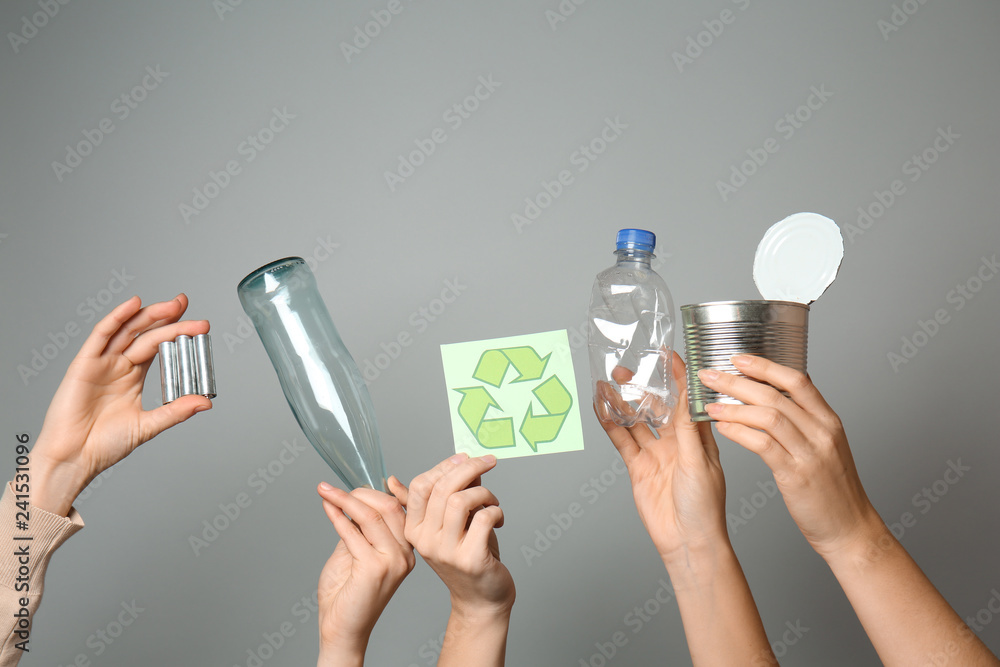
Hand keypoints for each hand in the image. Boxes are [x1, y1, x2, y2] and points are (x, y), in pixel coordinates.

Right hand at [31, 295, 211, 515]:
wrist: (74, 458)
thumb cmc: (104, 445)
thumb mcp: (148, 425)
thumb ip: (176, 411)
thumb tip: (206, 402)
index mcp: (133, 376)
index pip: (158, 346)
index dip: (177, 332)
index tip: (200, 325)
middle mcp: (118, 365)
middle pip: (146, 334)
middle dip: (168, 318)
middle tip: (188, 305)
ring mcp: (101, 362)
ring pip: (128, 330)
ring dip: (150, 315)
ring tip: (174, 305)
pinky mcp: (84, 364)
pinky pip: (102, 335)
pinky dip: (117, 317)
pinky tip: (134, 304)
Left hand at [316, 483, 413, 664]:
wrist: (342, 630)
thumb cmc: (347, 596)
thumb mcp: (354, 553)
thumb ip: (357, 529)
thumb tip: (350, 501)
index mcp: (404, 550)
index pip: (400, 510)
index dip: (382, 490)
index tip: (359, 481)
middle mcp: (404, 555)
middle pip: (389, 507)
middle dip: (360, 492)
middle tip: (336, 489)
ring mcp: (392, 561)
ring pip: (372, 515)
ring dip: (345, 499)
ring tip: (327, 492)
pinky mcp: (374, 568)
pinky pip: (353, 532)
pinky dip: (337, 516)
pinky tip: (327, 508)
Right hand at [388, 455, 514, 614]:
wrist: (481, 598)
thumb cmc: (468, 556)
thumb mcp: (450, 523)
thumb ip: (442, 496)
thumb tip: (423, 471)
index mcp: (414, 528)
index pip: (420, 486)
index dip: (444, 466)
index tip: (465, 457)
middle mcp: (425, 541)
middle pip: (442, 489)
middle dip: (469, 468)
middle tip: (488, 461)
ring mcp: (446, 552)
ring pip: (461, 500)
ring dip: (484, 493)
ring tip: (492, 501)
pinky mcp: (470, 559)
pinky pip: (484, 519)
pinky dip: (496, 511)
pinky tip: (498, 519)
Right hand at [597, 352, 727, 564]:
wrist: (688, 542)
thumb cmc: (705, 507)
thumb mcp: (698, 461)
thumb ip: (686, 427)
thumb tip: (685, 393)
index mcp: (699, 438)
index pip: (687, 399)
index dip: (678, 376)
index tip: (667, 354)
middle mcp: (677, 443)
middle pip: (657, 407)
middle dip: (643, 387)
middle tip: (627, 368)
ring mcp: (656, 455)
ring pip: (636, 422)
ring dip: (623, 403)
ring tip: (608, 384)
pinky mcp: (639, 468)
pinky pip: (622, 442)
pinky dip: (611, 426)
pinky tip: (602, 410)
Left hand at [699, 354, 877, 557]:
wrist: (850, 527)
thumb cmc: (833, 488)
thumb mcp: (825, 446)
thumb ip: (806, 420)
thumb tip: (777, 395)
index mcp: (828, 420)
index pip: (797, 380)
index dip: (765, 366)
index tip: (737, 358)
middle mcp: (822, 432)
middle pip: (776, 395)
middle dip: (737, 382)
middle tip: (710, 375)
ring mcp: (811, 453)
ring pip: (768, 416)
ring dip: (733, 407)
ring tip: (709, 404)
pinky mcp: (797, 475)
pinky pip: (763, 445)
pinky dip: (739, 432)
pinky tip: (722, 428)